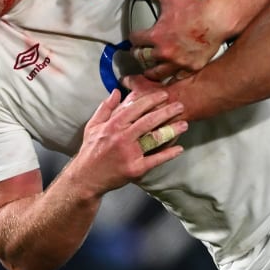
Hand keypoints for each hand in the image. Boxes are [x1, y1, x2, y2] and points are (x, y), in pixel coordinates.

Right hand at [72, 89, 186, 193]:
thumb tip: (117, 91)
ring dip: (171, 130)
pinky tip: (180, 149)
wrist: (85, 179)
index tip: (164, 95)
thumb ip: (105, 108)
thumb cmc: (90, 150)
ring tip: (185, 124)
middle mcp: (122, 137)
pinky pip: (155, 160)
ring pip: (154, 138)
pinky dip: (168, 154)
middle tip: (181, 105)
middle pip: (148, 121)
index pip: (135, 108)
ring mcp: (129, 153)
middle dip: (166, 111)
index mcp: (113, 125)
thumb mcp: (93, 126)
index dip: (151, 100)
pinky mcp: (135, 169)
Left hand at [129, 0, 230, 81]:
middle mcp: (165, 52)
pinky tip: (170, 75)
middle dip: (139, 54)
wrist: (216, 18)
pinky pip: (177, 77)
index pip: (135, 40)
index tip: (135, 38)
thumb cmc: (195, 8)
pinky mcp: (191, 67)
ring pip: (157, 73)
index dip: (134, 37)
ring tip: (150, 69)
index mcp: (156, 36)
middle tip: (139, 53)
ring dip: (152, 70)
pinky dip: (173, 76)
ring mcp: (178, 62)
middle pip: (142, 58)